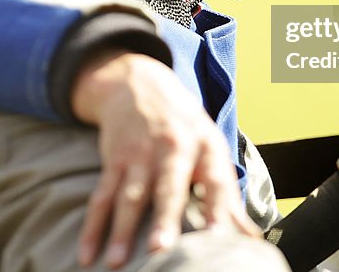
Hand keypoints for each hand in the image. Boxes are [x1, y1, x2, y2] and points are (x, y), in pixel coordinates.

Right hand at [71, 50, 259, 268]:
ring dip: (121, 230)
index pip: (215, 179)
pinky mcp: (114, 159)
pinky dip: (92, 226)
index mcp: (206, 147)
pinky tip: (86, 253)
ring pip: (129, 196)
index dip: (219, 208)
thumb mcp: (211, 148)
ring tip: (116, 262)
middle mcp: (173, 148)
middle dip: (164, 218)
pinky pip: (102, 196)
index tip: (218, 236)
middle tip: (161, 249)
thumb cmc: (184, 127)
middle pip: (168, 187)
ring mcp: (140, 154)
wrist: (140, 84)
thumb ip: (227, 194)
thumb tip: (252, 238)